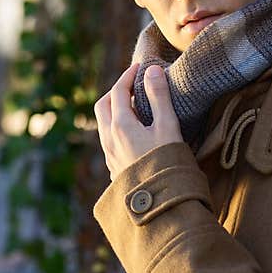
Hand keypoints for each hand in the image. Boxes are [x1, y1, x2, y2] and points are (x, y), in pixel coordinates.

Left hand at [94, 62, 182, 180]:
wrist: (161, 205)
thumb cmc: (168, 164)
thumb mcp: (168, 127)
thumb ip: (159, 97)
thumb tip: (151, 71)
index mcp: (120, 126)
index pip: (118, 91)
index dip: (128, 76)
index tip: (140, 67)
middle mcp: (109, 140)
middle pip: (103, 106)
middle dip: (116, 91)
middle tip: (133, 85)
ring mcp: (110, 156)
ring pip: (104, 124)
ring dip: (115, 110)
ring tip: (135, 107)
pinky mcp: (115, 169)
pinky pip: (109, 140)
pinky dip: (117, 126)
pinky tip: (134, 133)